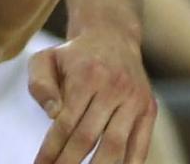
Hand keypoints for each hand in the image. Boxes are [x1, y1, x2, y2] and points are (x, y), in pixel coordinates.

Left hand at [28, 29, 155, 163]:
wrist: (111, 37)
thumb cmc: (72, 56)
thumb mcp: (45, 59)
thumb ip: (40, 85)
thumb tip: (53, 114)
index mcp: (87, 75)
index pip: (65, 124)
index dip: (51, 150)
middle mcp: (114, 86)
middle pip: (88, 138)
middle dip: (69, 163)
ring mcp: (135, 99)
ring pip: (115, 146)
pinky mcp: (149, 109)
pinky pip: (140, 145)